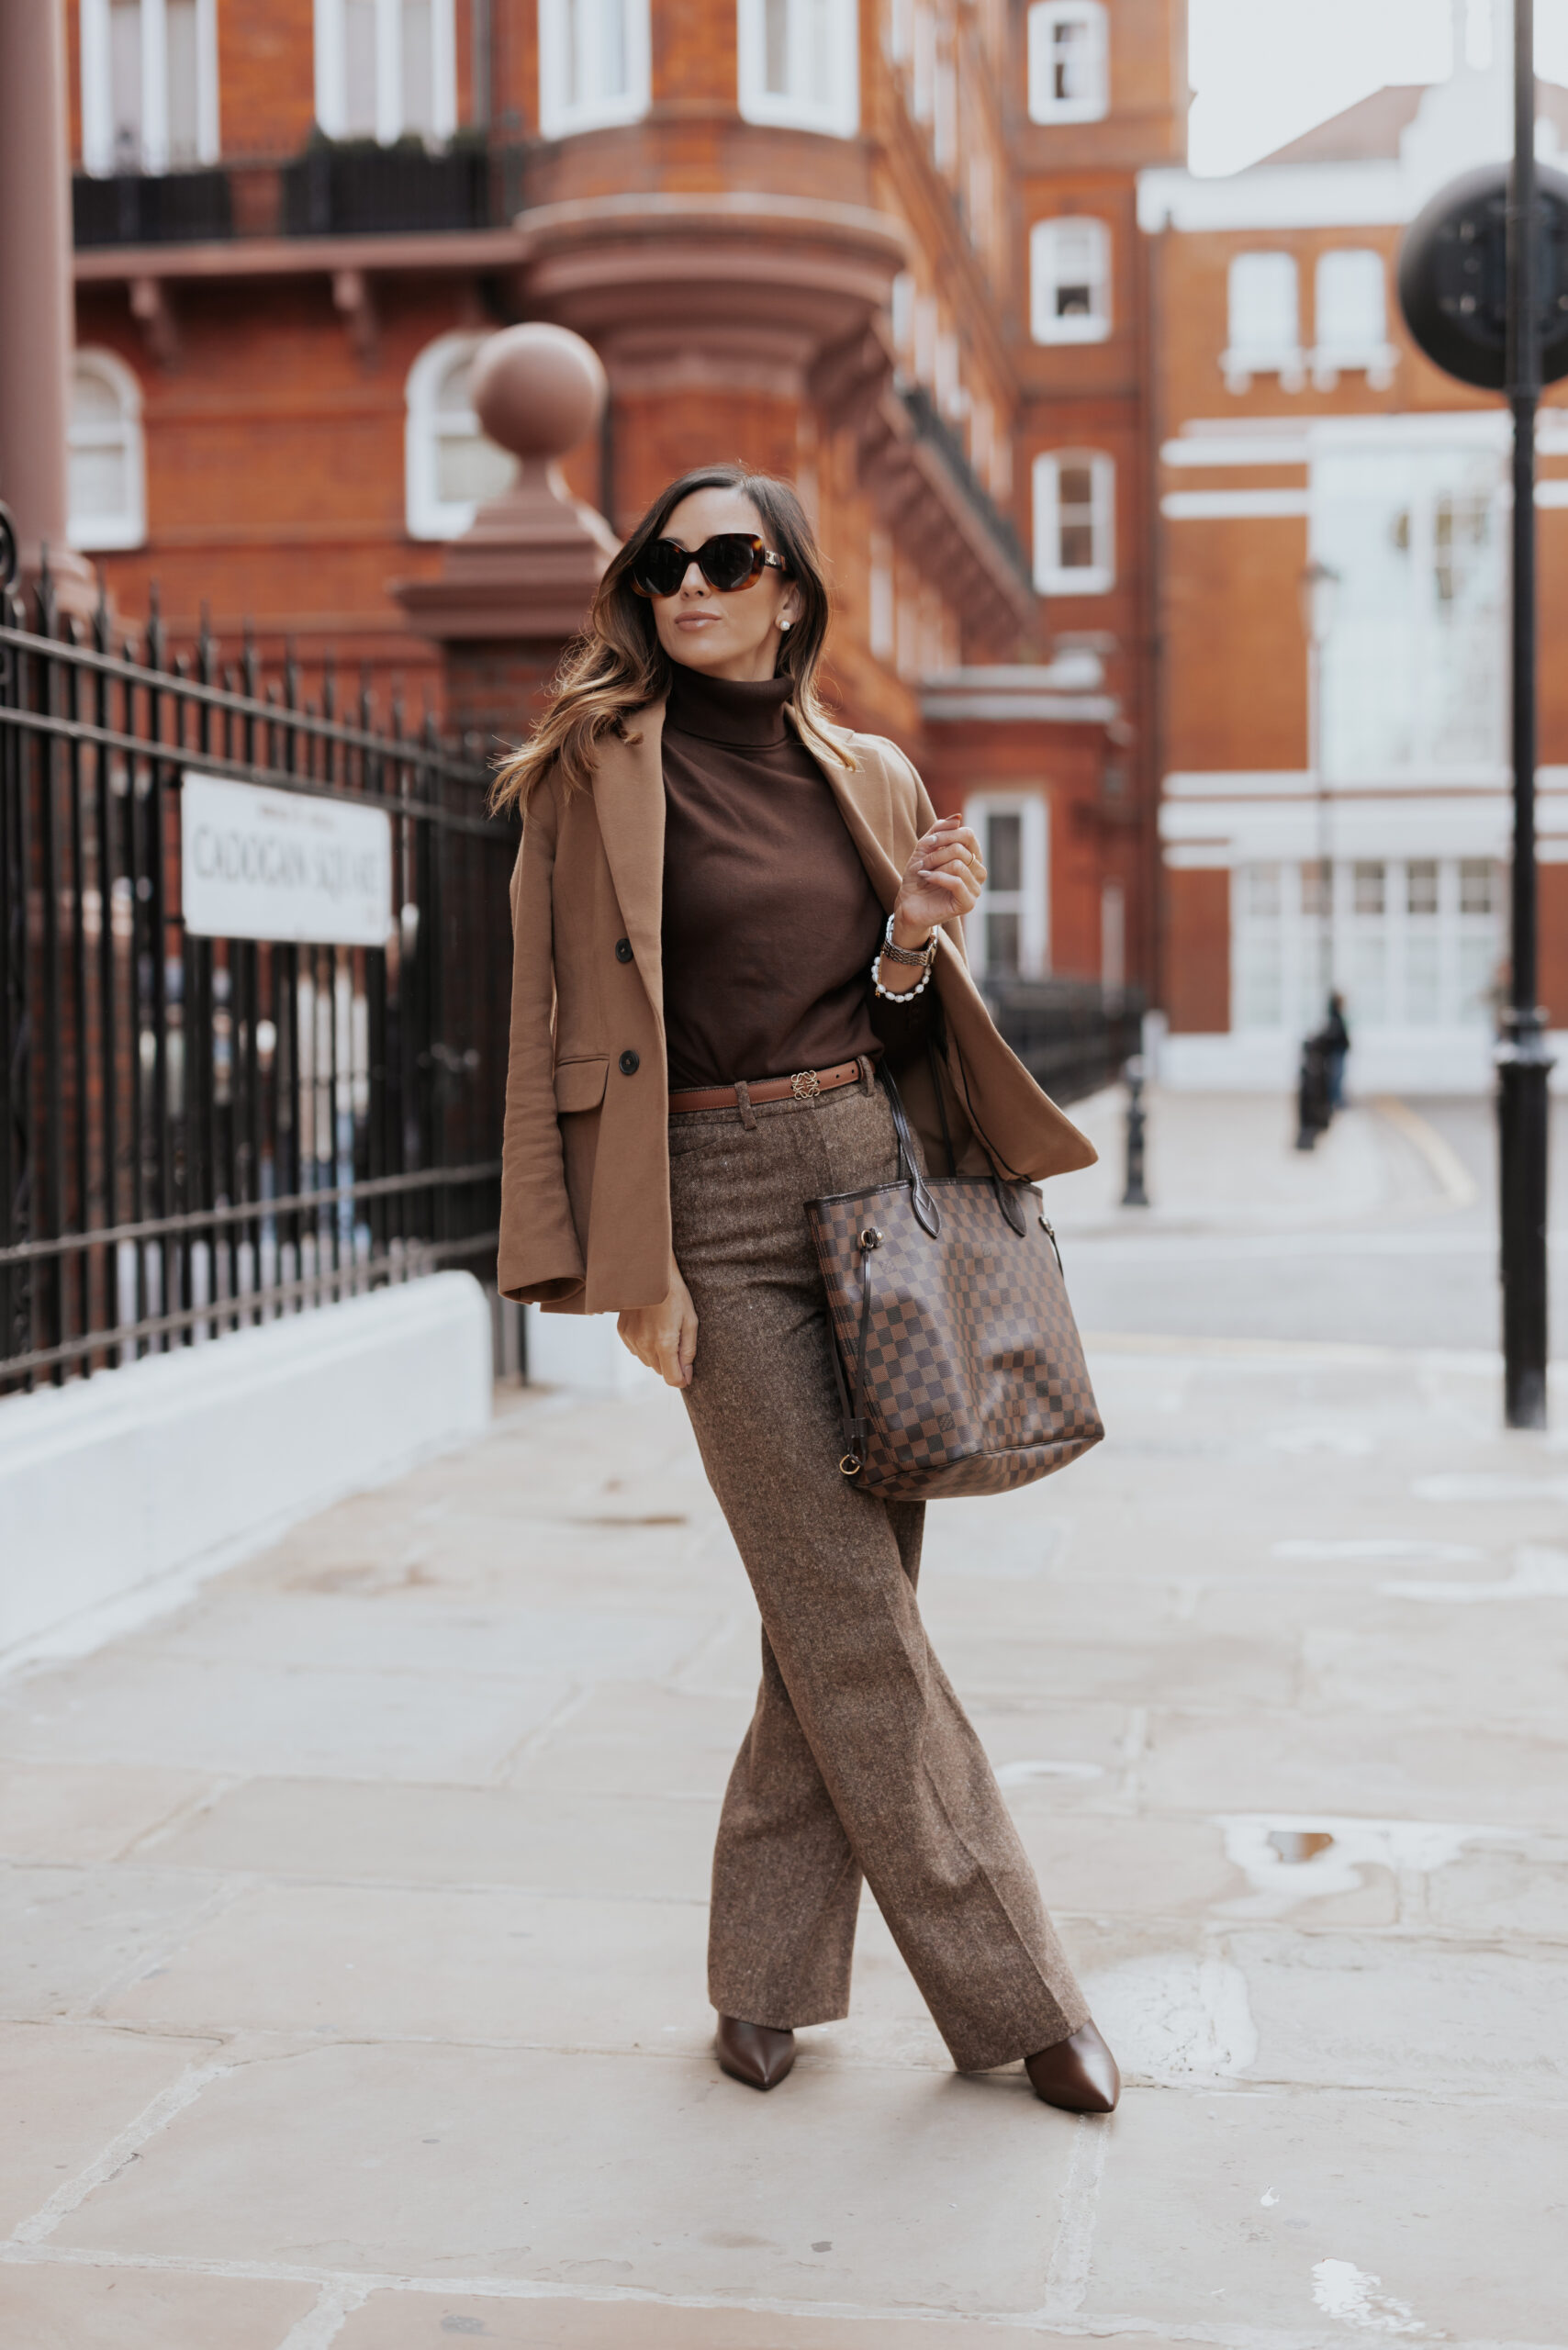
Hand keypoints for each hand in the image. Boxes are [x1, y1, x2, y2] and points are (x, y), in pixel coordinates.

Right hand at [617, 1253, 697, 1387]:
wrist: (648, 1272)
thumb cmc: (675, 1294)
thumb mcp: (690, 1321)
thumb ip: (688, 1351)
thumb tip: (687, 1376)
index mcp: (664, 1343)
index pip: (672, 1378)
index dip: (682, 1379)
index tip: (688, 1373)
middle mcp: (645, 1344)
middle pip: (660, 1371)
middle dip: (671, 1363)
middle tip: (678, 1340)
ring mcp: (631, 1339)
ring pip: (648, 1361)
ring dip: (657, 1354)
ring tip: (663, 1330)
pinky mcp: (623, 1332)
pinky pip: (636, 1350)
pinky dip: (645, 1345)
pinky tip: (651, 1327)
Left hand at [891, 816, 985, 948]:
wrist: (908, 904)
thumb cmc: (919, 876)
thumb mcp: (926, 848)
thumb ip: (940, 830)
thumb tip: (958, 818)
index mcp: (972, 857)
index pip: (968, 835)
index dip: (946, 834)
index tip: (928, 843)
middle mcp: (978, 872)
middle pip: (962, 849)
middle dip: (937, 853)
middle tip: (922, 863)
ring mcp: (975, 888)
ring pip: (959, 865)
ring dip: (935, 866)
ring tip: (923, 872)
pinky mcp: (968, 903)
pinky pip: (957, 882)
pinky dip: (938, 877)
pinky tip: (927, 879)